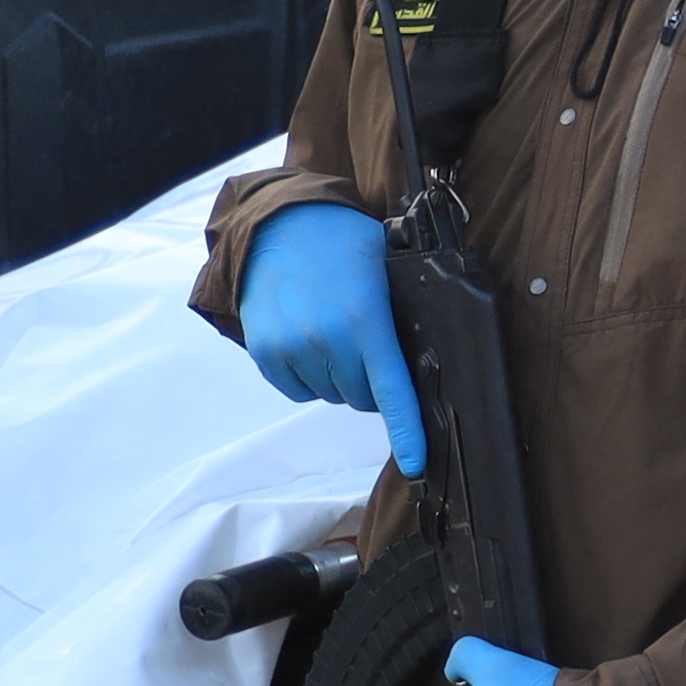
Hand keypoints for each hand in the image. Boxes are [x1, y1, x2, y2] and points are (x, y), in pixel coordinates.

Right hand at [234, 205, 429, 470]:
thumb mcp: (385, 270)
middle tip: (363, 344)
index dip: (407, 433)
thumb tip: (419, 363)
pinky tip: (308, 342)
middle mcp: (327, 341)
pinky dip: (308, 377)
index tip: (415, 463)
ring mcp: (293, 349)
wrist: (279, 222)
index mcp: (366, 322)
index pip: (392, 392)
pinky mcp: (266, 353)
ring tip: (331, 333)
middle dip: (369, 382)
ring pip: (330, 394)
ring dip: (337, 377)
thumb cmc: (341, 242)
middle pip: (361, 398)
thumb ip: (399, 316)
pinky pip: (298, 390)